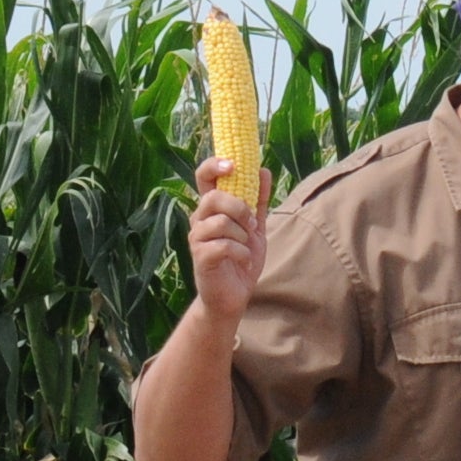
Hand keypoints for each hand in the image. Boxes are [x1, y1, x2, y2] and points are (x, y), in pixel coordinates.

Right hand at [187, 157, 263, 324]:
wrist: (233, 296)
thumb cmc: (241, 259)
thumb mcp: (255, 228)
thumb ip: (258, 201)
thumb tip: (263, 170)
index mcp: (211, 208)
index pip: (203, 176)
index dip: (214, 165)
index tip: (233, 164)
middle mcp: (199, 220)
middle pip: (213, 197)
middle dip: (239, 208)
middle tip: (251, 224)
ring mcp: (197, 238)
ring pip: (220, 222)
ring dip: (242, 235)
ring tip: (246, 247)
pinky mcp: (201, 257)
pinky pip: (224, 245)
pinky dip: (241, 253)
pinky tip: (244, 260)